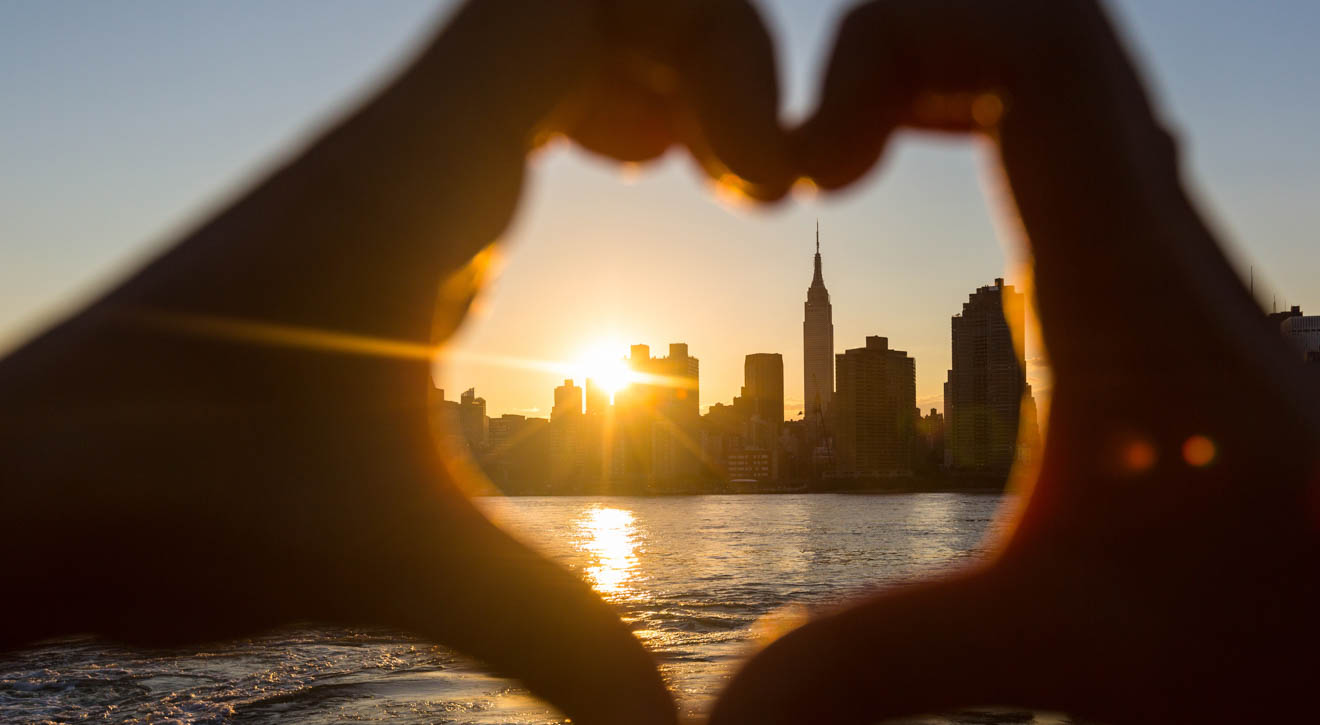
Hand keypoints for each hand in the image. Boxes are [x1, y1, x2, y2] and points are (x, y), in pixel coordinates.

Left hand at [0, 2, 791, 722]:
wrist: (14, 488)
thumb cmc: (169, 499)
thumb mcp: (393, 565)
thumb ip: (556, 641)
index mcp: (418, 172)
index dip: (715, 50)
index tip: (753, 183)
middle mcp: (401, 141)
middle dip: (700, 55)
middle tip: (745, 178)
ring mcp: (383, 166)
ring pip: (538, 35)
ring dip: (641, 75)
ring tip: (698, 176)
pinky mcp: (368, 212)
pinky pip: (500, 97)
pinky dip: (580, 114)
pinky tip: (602, 205)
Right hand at [711, 1, 1319, 722]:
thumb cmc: (1281, 639)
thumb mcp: (1061, 645)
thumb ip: (879, 664)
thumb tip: (720, 721)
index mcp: (1129, 279)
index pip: (1034, 48)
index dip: (893, 46)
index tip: (807, 172)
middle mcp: (1154, 232)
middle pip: (1044, 17)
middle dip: (899, 43)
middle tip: (809, 154)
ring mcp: (1160, 246)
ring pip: (1060, 65)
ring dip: (938, 70)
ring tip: (837, 159)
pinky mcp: (1154, 279)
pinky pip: (1066, 130)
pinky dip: (974, 114)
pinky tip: (912, 196)